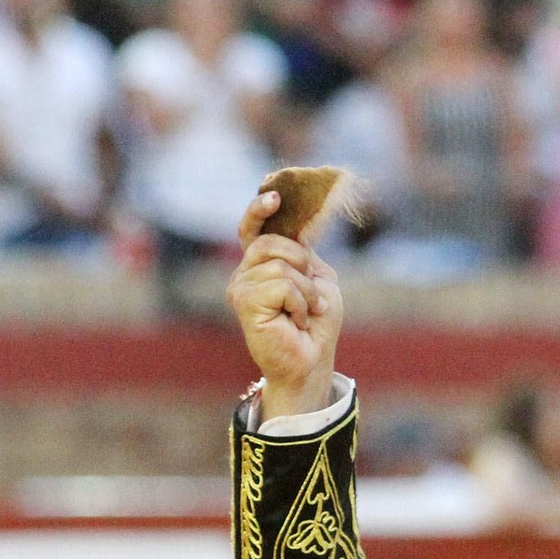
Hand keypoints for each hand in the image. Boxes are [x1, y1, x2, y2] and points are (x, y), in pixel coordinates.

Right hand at [225, 190, 342, 419]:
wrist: (312, 361)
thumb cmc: (317, 325)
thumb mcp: (319, 280)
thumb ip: (304, 252)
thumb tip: (294, 225)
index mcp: (263, 264)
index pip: (254, 228)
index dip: (260, 210)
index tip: (275, 197)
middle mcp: (246, 272)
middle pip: (273, 242)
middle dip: (303, 265)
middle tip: (312, 298)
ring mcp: (240, 285)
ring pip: (280, 265)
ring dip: (306, 292)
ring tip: (305, 314)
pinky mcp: (242, 300)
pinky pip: (281, 284)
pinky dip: (299, 302)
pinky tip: (296, 321)